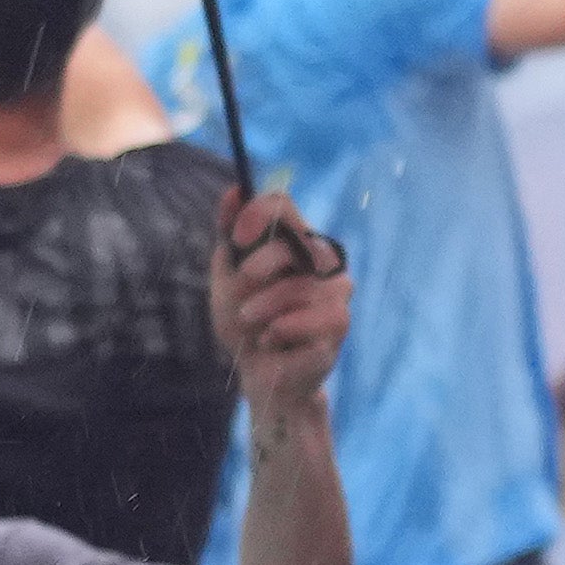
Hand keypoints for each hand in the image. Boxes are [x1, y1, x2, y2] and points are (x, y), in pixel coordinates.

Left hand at [214, 186, 352, 390]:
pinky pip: (312, 318)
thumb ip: (228, 238)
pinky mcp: (339, 323)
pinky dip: (282, 330)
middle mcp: (321, 261)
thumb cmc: (245, 324)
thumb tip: (233, 191)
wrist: (257, 373)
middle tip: (243, 286)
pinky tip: (274, 340)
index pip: (283, 205)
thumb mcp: (225, 279)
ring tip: (254, 325)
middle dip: (259, 265)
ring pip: (301, 285)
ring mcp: (336, 292)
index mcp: (294, 242)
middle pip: (297, 240)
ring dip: (265, 307)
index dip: (258, 212)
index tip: (236, 237)